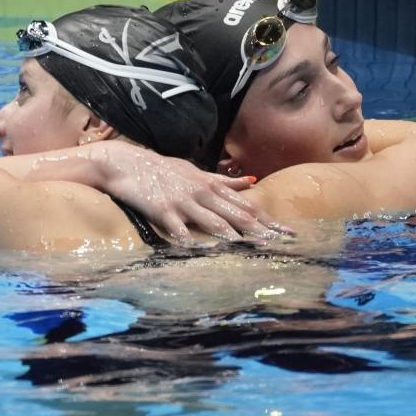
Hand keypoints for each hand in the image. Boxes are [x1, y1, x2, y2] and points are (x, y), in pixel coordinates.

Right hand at [99, 149, 292, 244]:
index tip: (288, 231)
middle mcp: (202, 193)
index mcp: (212, 185)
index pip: (246, 205)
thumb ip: (223, 180)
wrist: (128, 163)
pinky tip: (203, 251)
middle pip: (236, 214)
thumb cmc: (164, 170)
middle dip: (260, 229)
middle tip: (280, 242)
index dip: (268, 219)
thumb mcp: (196, 171)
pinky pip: (179, 229)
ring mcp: (183, 202)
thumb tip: (251, 181)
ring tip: (253, 247)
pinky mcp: (163, 211)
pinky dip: (191, 240)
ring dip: (234, 235)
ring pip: (213, 220)